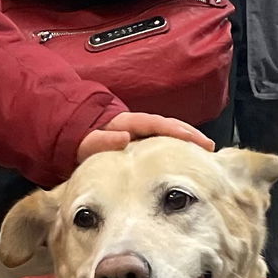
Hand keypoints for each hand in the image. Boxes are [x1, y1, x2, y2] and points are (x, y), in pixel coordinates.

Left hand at [76, 111, 215, 162]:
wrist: (68, 136)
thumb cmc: (77, 142)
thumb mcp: (84, 142)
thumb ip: (101, 140)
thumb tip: (124, 137)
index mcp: (124, 122)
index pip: (155, 123)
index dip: (175, 130)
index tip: (194, 139)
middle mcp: (134, 124)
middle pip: (167, 125)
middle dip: (189, 134)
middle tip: (209, 147)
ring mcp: (137, 131)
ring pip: (166, 132)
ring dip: (186, 138)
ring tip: (204, 151)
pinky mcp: (137, 141)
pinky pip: (160, 140)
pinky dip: (175, 145)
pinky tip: (185, 156)